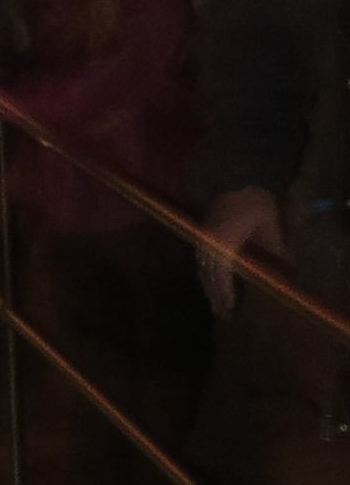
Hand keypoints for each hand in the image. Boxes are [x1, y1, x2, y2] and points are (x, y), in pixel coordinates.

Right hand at [197, 184, 283, 316]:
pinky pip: (201, 258)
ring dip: (209, 285)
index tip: (230, 310)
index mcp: (223, 244)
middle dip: (215, 295)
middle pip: (208, 276)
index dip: (225, 295)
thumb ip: (273, 249)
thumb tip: (284, 271)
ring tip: (216, 300)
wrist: (235, 173)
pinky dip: (206, 272)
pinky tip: (212, 278)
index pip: (222, 277)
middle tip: (222, 312)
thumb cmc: (255, 200)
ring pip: (202, 268)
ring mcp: (202, 237)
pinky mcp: (201, 231)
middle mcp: (207, 244)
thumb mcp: (270, 225)